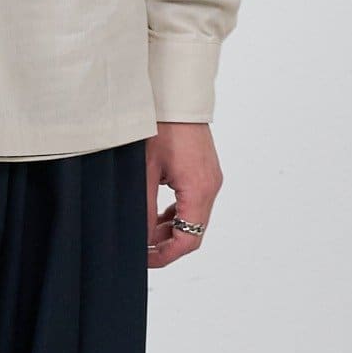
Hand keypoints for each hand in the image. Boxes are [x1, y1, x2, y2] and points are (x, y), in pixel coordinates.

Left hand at [145, 121, 222, 267]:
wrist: (175, 94)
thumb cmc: (159, 127)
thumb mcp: (146, 170)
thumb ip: (145, 208)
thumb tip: (141, 238)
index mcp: (199, 189)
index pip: (189, 239)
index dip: (166, 255)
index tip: (144, 258)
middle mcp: (211, 186)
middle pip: (194, 231)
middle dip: (167, 244)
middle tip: (140, 246)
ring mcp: (210, 177)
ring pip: (194, 217)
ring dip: (172, 228)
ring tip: (145, 230)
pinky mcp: (205, 170)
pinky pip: (195, 201)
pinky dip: (178, 212)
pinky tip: (158, 212)